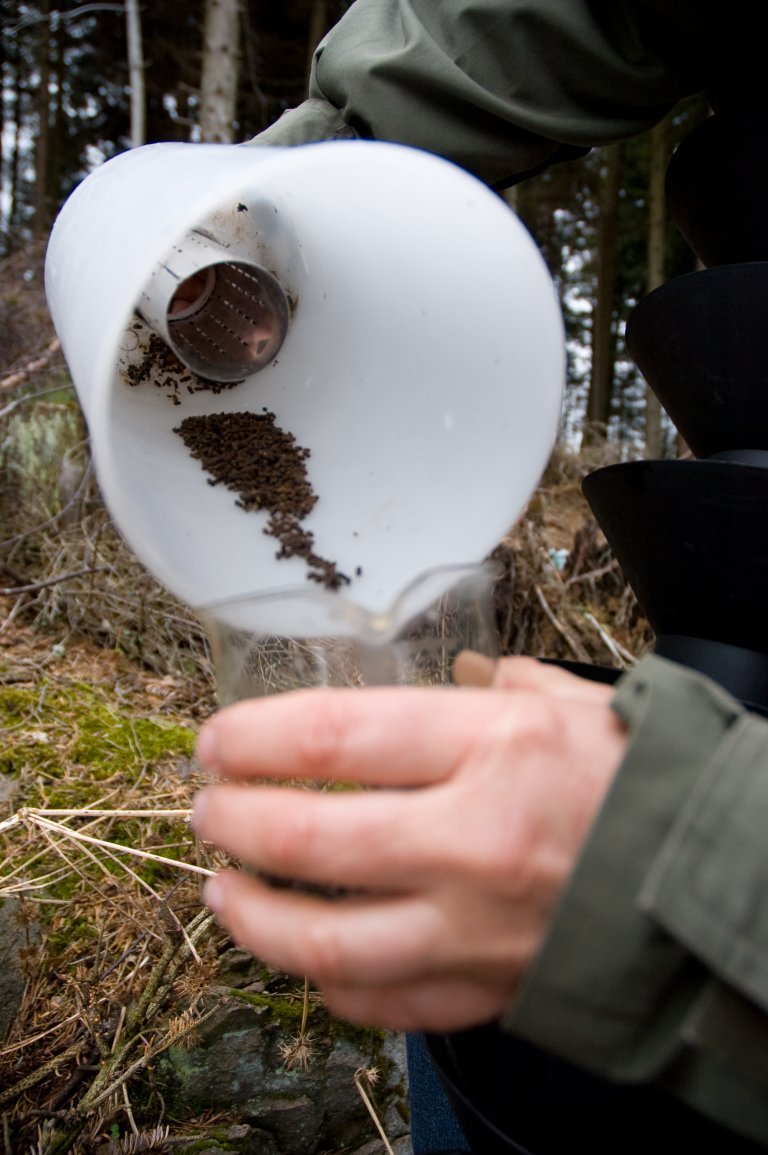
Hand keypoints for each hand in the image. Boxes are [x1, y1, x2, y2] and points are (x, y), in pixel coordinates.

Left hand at [192, 657, 626, 1031]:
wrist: (719, 882)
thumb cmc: (644, 783)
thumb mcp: (571, 703)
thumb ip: (493, 689)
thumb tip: (444, 682)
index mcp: (494, 747)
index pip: (332, 737)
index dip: (252, 738)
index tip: (216, 741)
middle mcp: (473, 840)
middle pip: (306, 839)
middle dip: (231, 821)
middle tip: (207, 808)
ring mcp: (473, 928)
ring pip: (322, 941)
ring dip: (250, 914)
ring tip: (220, 888)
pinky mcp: (484, 989)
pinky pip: (379, 1001)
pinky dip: (326, 981)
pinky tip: (305, 956)